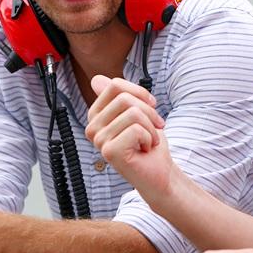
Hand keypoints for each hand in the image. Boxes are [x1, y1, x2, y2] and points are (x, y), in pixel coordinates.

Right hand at [86, 76, 173, 204]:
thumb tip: (96, 80)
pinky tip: (145, 150)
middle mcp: (92, 127)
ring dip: (151, 128)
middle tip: (154, 128)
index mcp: (96, 115)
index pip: (115, 85)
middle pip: (124, 98)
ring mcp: (99, 140)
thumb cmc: (148, 142)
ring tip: (149, 141)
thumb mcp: (136, 112)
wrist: (159, 172)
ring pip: (133, 113)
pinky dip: (149, 138)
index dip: (139, 93)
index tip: (151, 106)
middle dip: (149, 112)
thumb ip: (118, 96)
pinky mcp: (110, 151)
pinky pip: (136, 129)